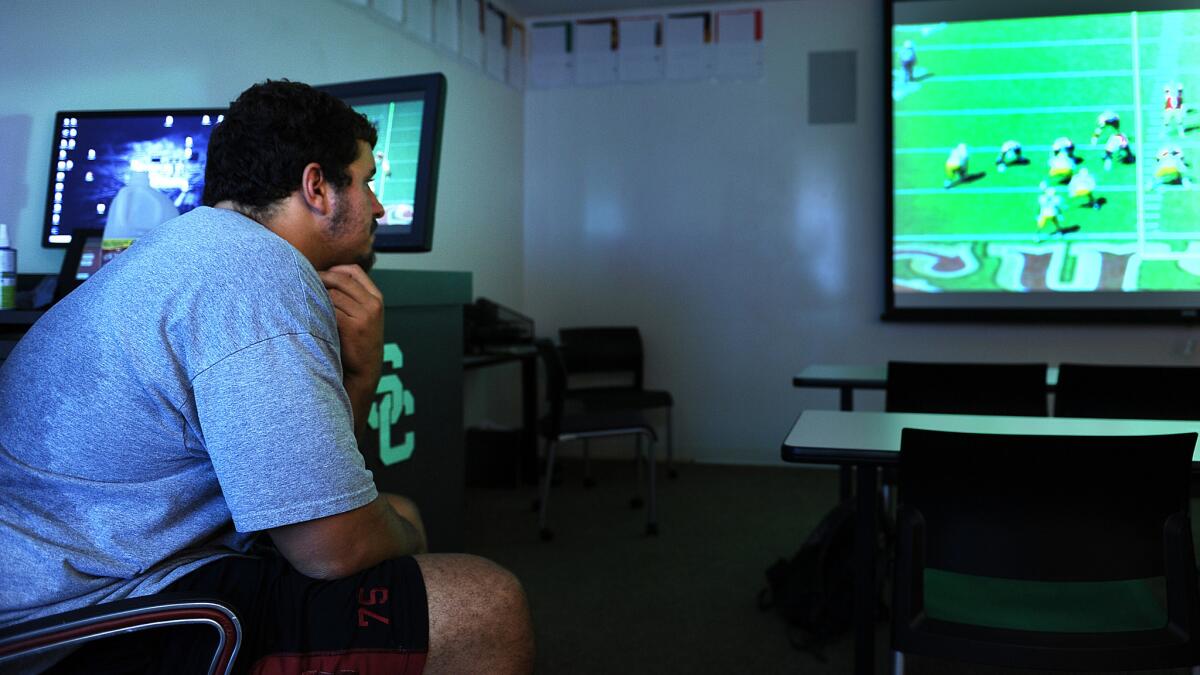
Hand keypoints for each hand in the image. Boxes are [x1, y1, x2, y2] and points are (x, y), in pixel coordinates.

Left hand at [319, 265, 383, 432]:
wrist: (363, 373)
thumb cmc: (356, 344)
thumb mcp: (363, 316)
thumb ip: (351, 297)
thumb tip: (321, 276)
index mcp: (376, 298)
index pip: (353, 271)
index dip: (333, 269)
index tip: (318, 274)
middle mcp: (373, 304)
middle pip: (340, 279)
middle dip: (319, 279)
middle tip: (301, 283)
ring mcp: (365, 316)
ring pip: (332, 294)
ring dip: (315, 297)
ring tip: (303, 303)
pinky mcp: (353, 327)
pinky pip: (328, 309)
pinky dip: (316, 311)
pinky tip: (308, 318)